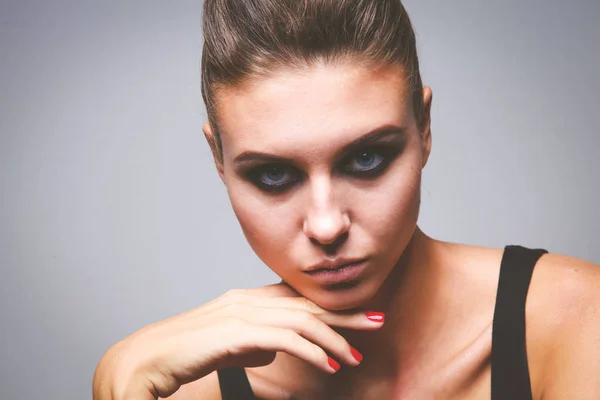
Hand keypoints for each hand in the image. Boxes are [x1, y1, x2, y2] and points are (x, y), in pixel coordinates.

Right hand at [93, 283, 384, 398]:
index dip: (331, 307)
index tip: (359, 315)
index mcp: (247, 300)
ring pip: (301, 320)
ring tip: (358, 355)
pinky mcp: (235, 332)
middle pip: (306, 305)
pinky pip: (285, 339)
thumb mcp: (226, 347)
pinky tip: (331, 365)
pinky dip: (313, 351)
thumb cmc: (184, 355)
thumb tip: (274, 351)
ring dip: (334, 338)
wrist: (146, 358)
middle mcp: (248, 300)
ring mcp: (241, 313)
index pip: (298, 300)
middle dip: (345, 314)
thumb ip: (251, 344)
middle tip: (378, 320)